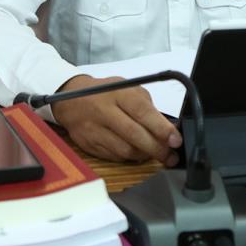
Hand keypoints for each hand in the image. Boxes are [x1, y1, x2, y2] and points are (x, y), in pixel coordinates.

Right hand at [51, 73, 182, 165]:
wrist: (70, 100)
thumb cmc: (105, 93)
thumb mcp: (127, 88)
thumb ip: (146, 106)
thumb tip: (167, 127)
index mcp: (118, 93)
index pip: (142, 111)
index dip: (161, 128)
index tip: (176, 140)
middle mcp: (105, 111)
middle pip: (134, 135)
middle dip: (157, 148)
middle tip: (171, 156)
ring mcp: (95, 130)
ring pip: (125, 150)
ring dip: (144, 155)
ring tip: (155, 154)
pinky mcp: (89, 145)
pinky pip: (115, 157)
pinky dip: (129, 157)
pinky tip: (137, 153)